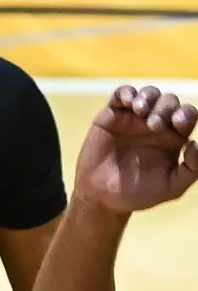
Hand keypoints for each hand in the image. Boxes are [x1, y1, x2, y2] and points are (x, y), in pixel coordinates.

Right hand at [73, 85, 197, 213]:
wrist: (103, 197)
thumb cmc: (140, 193)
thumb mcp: (172, 187)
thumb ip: (192, 169)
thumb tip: (196, 144)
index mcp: (174, 138)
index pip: (187, 115)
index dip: (186, 114)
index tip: (177, 124)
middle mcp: (156, 124)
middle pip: (169, 101)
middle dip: (165, 108)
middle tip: (153, 125)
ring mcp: (133, 118)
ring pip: (148, 93)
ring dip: (148, 97)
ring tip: (140, 110)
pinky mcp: (111, 116)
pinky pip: (121, 94)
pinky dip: (126, 92)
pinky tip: (128, 101)